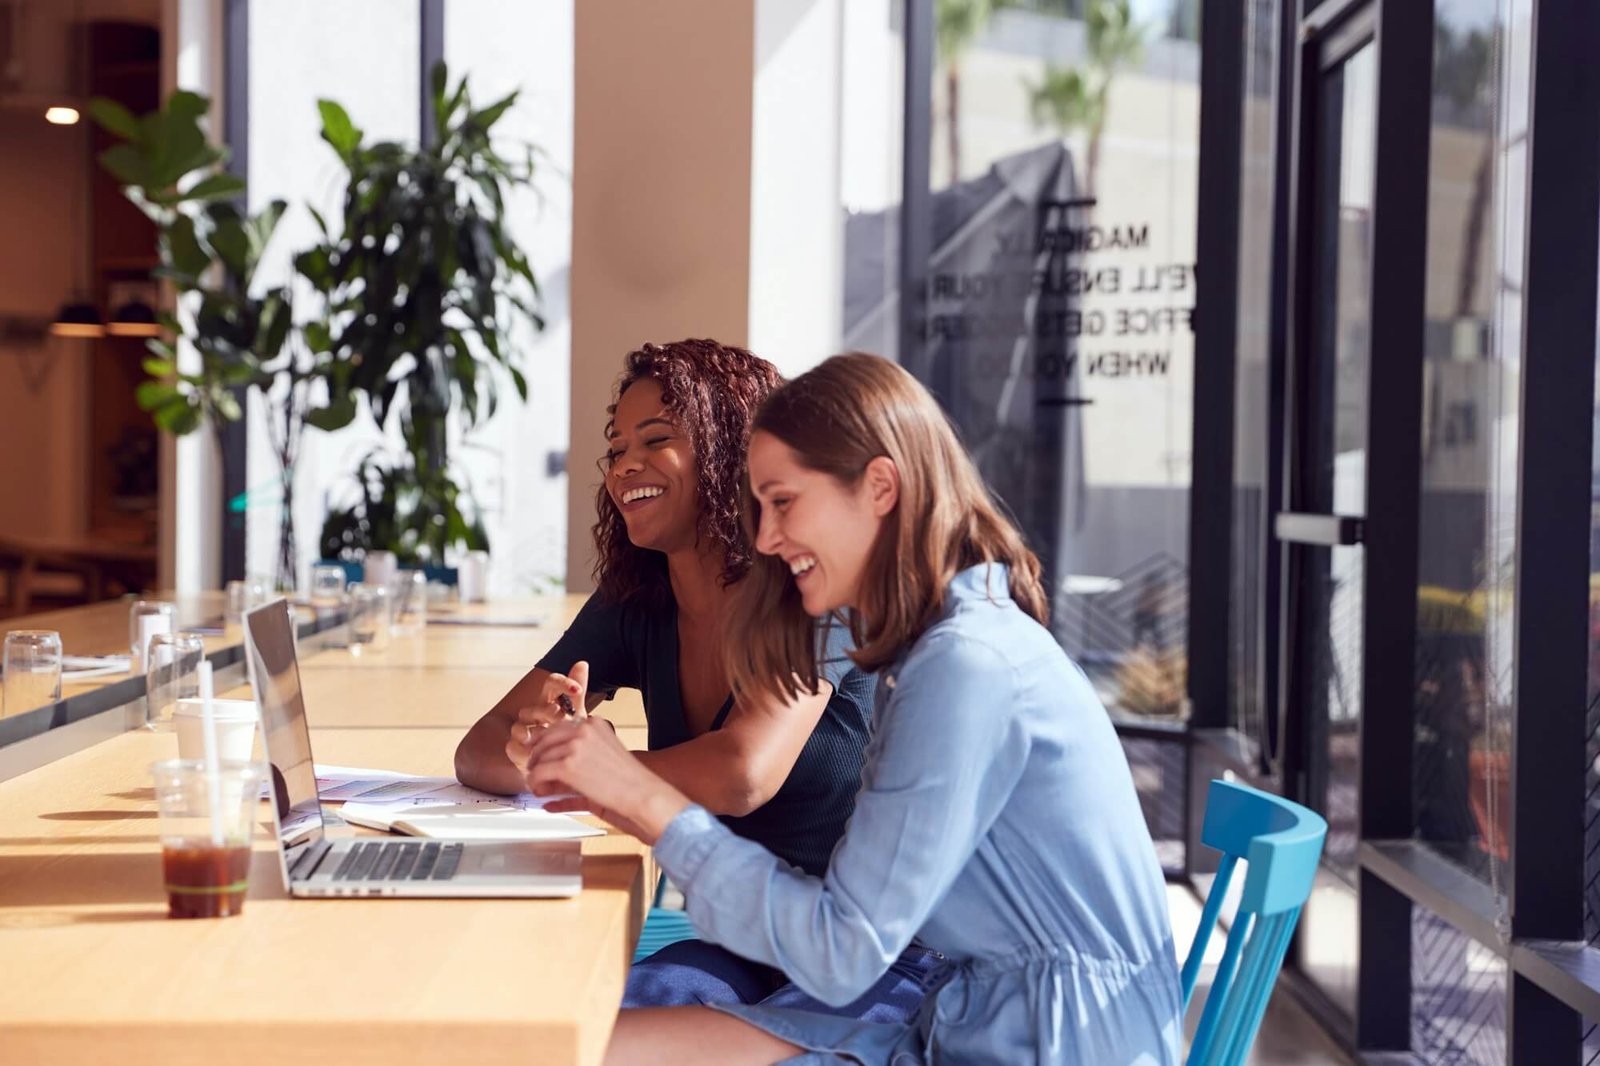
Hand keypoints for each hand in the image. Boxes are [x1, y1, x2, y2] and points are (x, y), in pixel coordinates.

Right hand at [504, 661, 589, 777]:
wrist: (559, 762)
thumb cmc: (567, 736)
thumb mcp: (577, 716)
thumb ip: (576, 693)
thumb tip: (581, 663)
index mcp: (550, 700)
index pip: (552, 683)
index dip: (563, 683)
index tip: (577, 689)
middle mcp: (534, 712)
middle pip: (535, 707)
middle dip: (548, 712)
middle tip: (561, 718)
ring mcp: (521, 730)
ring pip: (519, 726)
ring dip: (534, 733)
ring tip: (548, 741)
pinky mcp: (513, 747)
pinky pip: (512, 745)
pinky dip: (524, 751)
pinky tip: (536, 755)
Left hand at [527, 717, 689, 843]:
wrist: (643, 795)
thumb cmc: (630, 781)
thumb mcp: (606, 756)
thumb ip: (583, 752)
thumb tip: (559, 761)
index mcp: (595, 724)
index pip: (559, 727)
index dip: (544, 741)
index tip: (538, 751)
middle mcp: (583, 730)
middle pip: (545, 739)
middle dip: (536, 756)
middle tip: (533, 770)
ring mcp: (575, 746)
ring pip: (540, 757)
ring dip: (536, 773)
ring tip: (538, 785)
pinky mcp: (568, 766)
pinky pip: (540, 773)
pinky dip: (536, 784)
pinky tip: (540, 792)